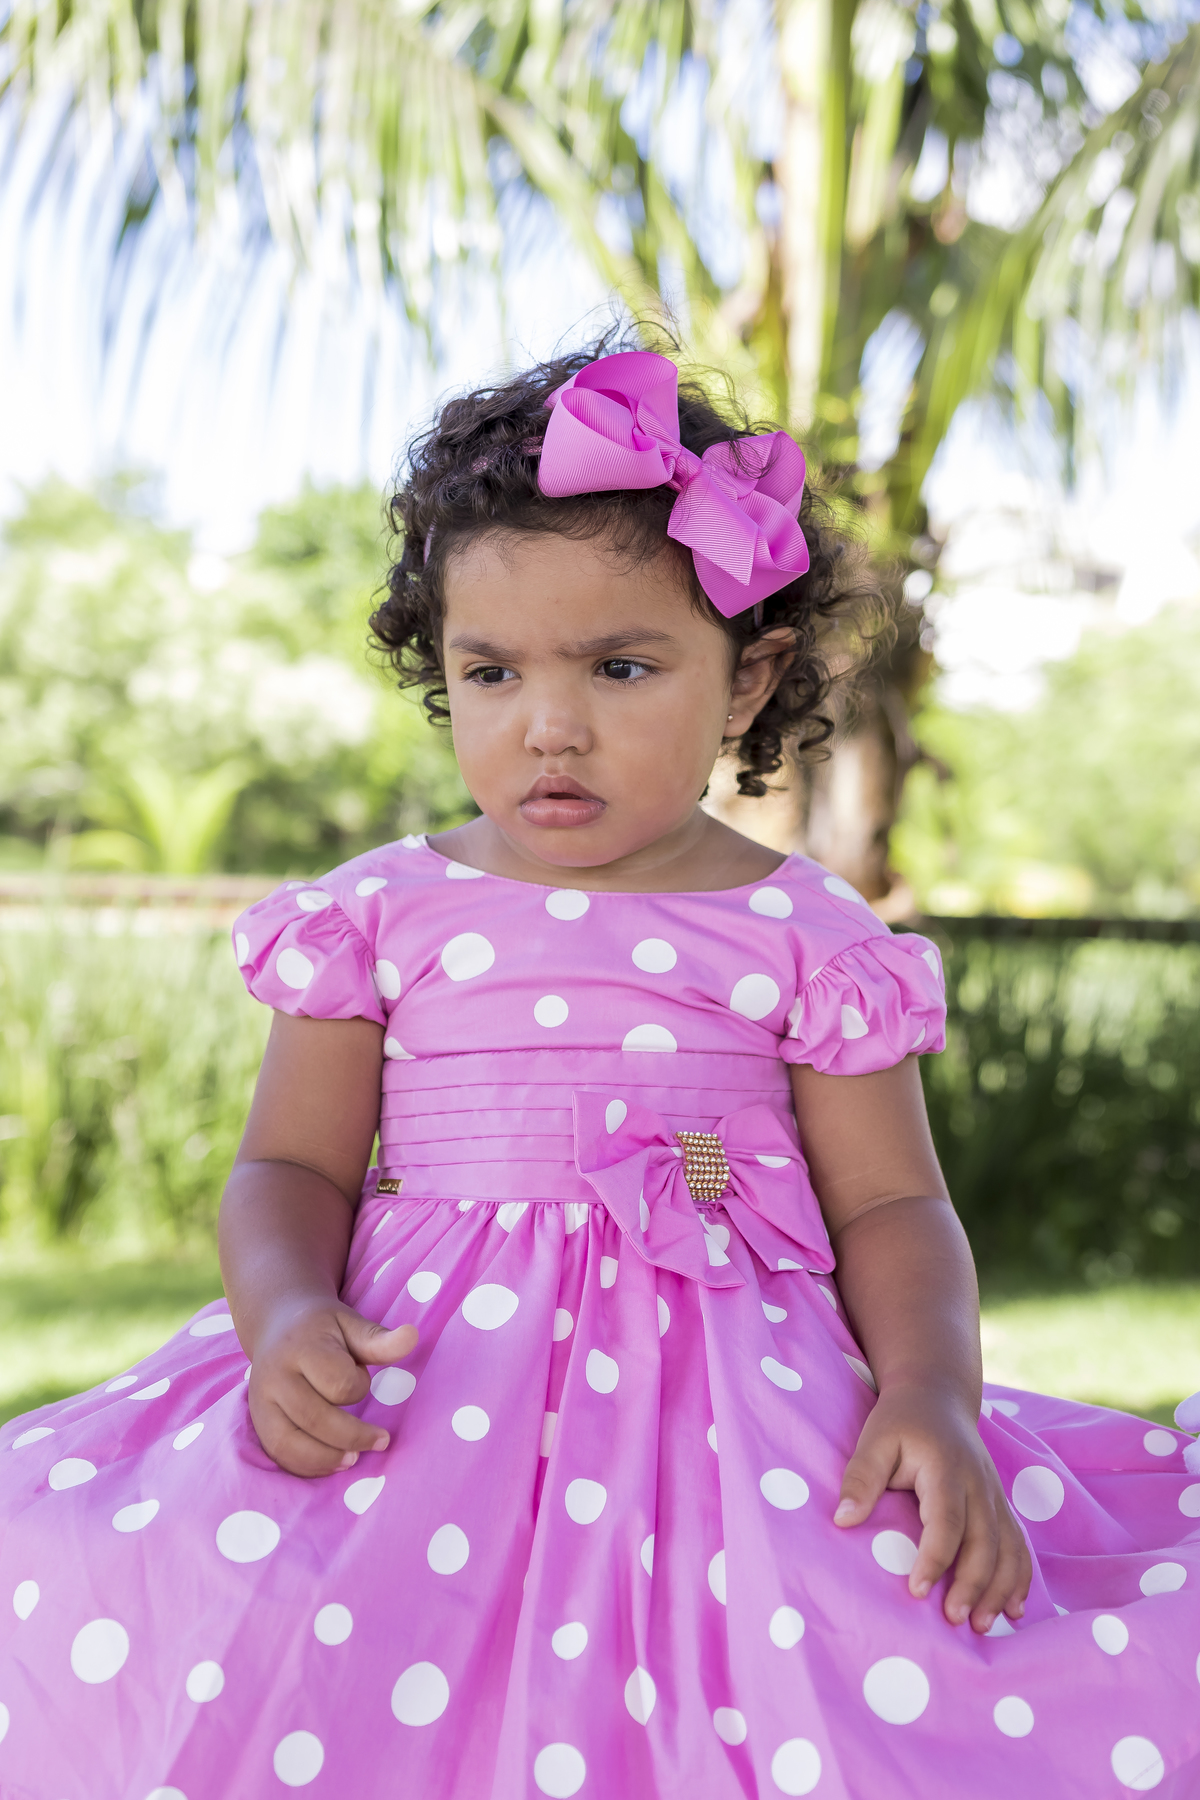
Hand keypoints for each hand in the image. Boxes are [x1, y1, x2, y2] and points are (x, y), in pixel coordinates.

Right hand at [246, 1299, 417, 1476]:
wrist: (276, 1323)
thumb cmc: (322, 1327)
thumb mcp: (351, 1324)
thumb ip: (379, 1340)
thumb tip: (412, 1336)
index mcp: (301, 1346)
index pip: (337, 1382)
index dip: (359, 1388)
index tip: (363, 1380)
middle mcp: (275, 1375)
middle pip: (314, 1418)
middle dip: (352, 1437)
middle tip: (381, 1441)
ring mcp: (260, 1401)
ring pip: (289, 1443)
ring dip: (326, 1459)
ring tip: (353, 1460)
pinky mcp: (257, 1420)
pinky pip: (277, 1453)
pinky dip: (305, 1466)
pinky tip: (330, 1464)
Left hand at [833, 1384, 1031, 1632]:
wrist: (937, 1396)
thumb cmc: (900, 1421)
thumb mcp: (874, 1439)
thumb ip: (861, 1478)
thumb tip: (843, 1520)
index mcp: (946, 1469)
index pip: (947, 1521)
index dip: (935, 1558)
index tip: (917, 1591)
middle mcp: (979, 1484)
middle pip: (985, 1541)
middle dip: (973, 1584)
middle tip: (955, 1620)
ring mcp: (995, 1495)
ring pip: (1008, 1548)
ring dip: (1000, 1588)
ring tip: (982, 1625)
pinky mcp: (1000, 1505)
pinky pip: (1018, 1544)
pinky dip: (1020, 1578)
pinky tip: (1014, 1609)